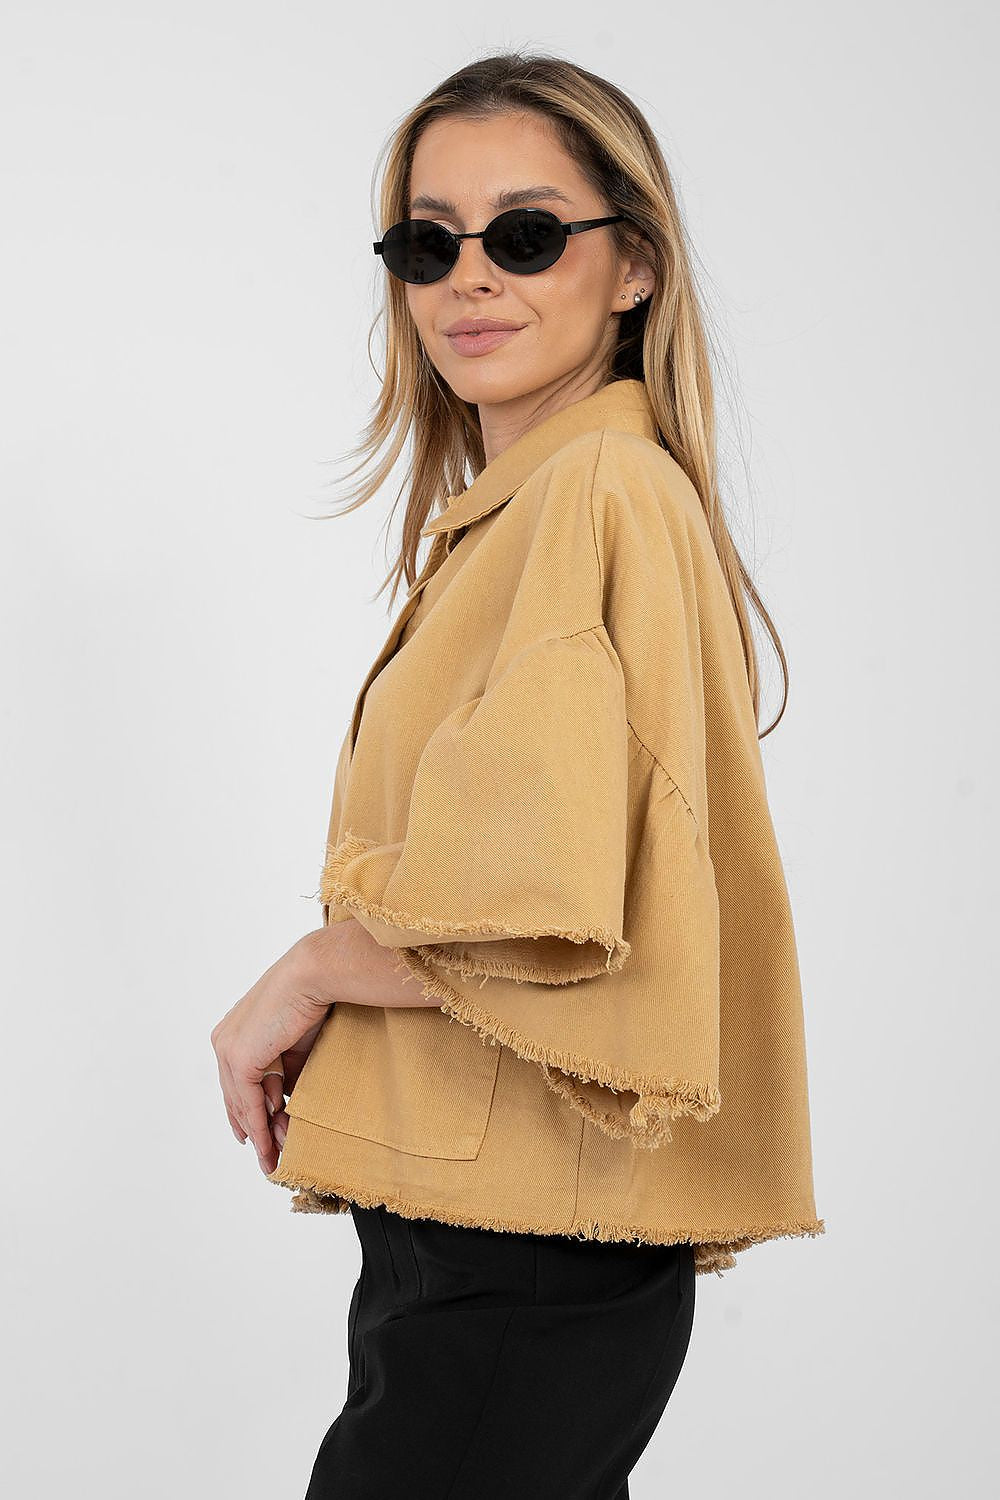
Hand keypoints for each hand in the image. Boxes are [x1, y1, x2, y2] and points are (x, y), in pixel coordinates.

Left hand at [211, 935, 332, 1176]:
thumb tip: (285, 1107)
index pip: (236, 1082)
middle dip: (255, 1131)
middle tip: (270, 1158)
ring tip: (274, 1161)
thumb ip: (286, 1075)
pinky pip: (248, 1104)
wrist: (315, 974)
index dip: (246, 1113)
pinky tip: (270, 1148)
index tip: (258, 1139)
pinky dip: (260, 1128)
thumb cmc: (313, 1001)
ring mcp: (228, 1049)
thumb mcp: (296, 1047)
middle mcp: (224, 1040)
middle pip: (235, 1097)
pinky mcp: (239, 1058)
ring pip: (241, 1105)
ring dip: (260, 1136)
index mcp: (234, 1032)